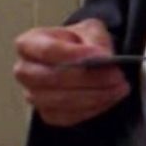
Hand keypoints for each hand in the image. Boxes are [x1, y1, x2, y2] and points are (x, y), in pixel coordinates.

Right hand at [13, 18, 130, 126]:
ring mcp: (34, 95)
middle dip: (88, 78)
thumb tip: (102, 57)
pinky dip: (93, 108)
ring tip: (120, 87)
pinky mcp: (47, 114)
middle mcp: (26, 71)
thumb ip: (96, 40)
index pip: (48, 50)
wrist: (81, 57)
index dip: (74, 54)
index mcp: (30, 43)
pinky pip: (68, 116)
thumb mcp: (90, 29)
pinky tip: (111, 97)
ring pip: (61, 101)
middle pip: (53, 79)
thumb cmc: (81, 41)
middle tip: (116, 75)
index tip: (100, 56)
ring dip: (95, 95)